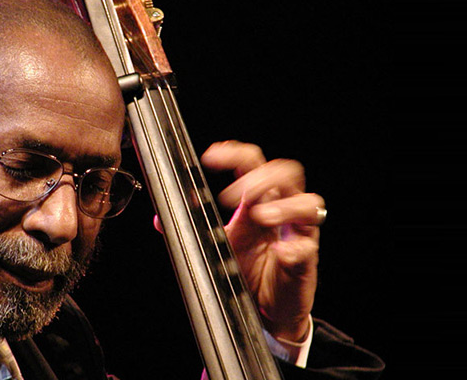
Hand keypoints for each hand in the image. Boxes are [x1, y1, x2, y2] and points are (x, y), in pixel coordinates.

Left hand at [200, 140, 323, 341]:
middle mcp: (283, 210)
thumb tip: (159, 220)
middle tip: (238, 194)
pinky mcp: (306, 260)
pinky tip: (279, 253)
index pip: (254, 164)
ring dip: (283, 206)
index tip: (212, 157)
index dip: (236, 154)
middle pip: (286, 173)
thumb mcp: (217, 246)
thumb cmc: (249, 272)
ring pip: (308, 203)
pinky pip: (307, 247)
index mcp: (260, 201)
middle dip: (261, 177)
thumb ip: (191, 231)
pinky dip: (293, 248)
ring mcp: (297, 233)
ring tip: (260, 217)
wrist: (268, 311)